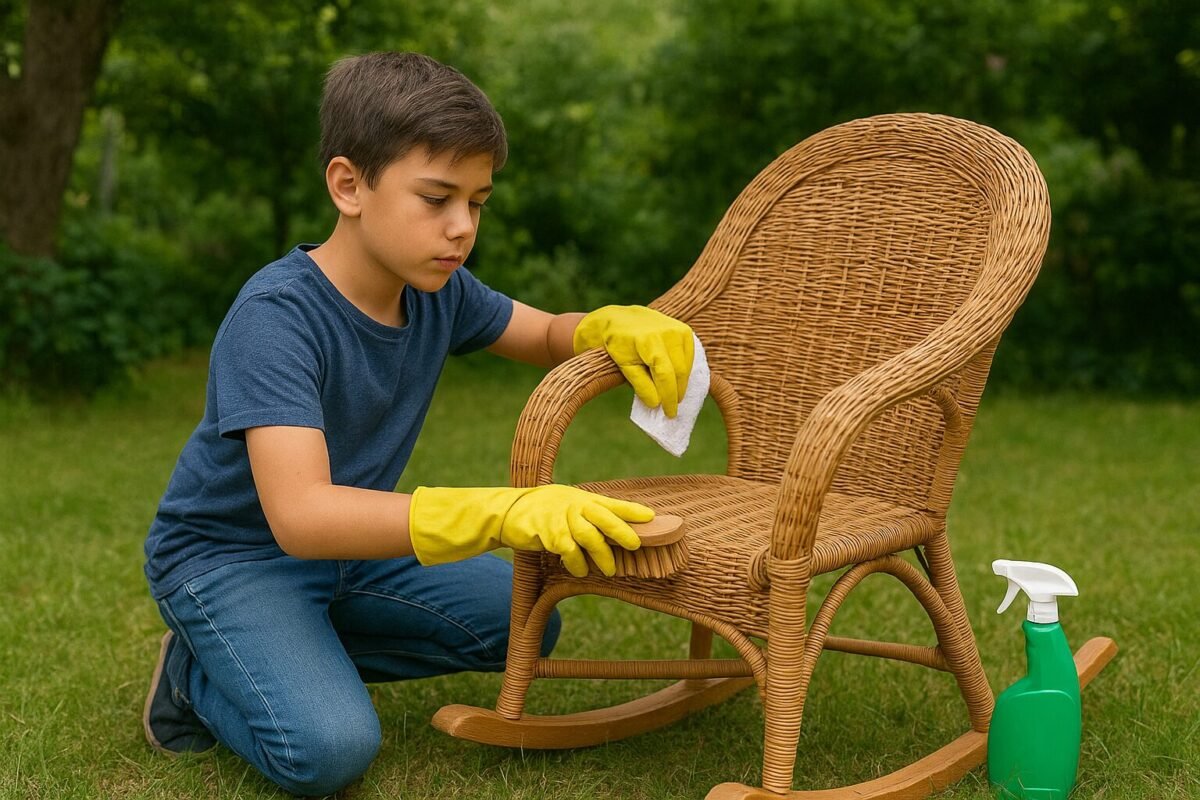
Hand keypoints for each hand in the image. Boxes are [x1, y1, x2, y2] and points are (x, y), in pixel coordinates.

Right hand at [408, 485, 652, 576]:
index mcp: (581, 498)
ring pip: (588, 536)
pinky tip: (580, 571)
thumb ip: (587, 517)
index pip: (611, 503)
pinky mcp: (545, 531)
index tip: (651, 517)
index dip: (631, 510)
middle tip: (635, 546)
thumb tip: (614, 534)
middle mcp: (572, 505)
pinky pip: (567, 549)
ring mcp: (559, 517)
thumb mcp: (566, 507)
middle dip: (621, 531)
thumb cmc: (541, 512)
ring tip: (609, 570)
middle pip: (603, 517)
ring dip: (601, 555)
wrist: (506, 512)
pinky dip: (577, 562)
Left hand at [573, 305, 693, 416]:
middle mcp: (667, 332)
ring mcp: (678, 329)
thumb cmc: (618, 345)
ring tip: (673, 397)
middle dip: (677, 393)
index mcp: (648, 340)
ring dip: (681, 384)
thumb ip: (640, 384)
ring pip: (686, 365)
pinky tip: (676, 380)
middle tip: (672, 410)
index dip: (669, 396)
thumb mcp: (623, 366)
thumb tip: (656, 404)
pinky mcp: (684, 330)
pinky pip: (689, 356)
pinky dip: (684, 371)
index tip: (669, 413)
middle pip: (679, 371)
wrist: (621, 319)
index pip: (664, 374)